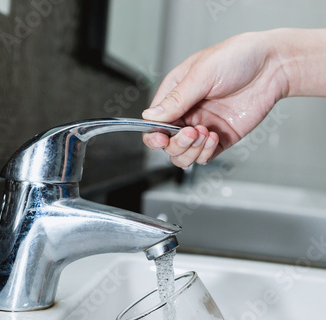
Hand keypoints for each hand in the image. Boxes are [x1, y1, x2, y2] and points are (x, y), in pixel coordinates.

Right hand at [142, 30, 288, 168]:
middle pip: (167, 144)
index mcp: (175, 94)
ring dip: (191, 151)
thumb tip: (151, 116)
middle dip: (177, 144)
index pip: (153, 123)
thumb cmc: (238, 57)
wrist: (272, 67)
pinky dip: (206, 153)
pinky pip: (204, 157)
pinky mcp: (220, 139)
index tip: (161, 137)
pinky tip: (215, 137)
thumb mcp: (202, 73)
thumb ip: (176, 99)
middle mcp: (187, 113)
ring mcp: (203, 128)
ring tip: (206, 134)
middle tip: (193, 132)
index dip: (153, 134)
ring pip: (183, 155)